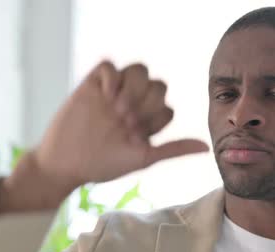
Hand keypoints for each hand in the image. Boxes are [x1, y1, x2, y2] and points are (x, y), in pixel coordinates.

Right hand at [35, 60, 208, 187]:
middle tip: (125, 121)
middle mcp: (134, 104)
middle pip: (157, 86)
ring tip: (115, 108)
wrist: (67, 164)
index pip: (166, 108)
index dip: (155, 119)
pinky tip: (104, 95)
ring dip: (132, 88)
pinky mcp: (92, 85)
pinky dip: (110, 76)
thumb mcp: (144, 158)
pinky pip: (108, 65)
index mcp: (147, 121)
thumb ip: (175, 149)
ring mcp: (114, 93)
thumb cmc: (105, 164)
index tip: (136, 135)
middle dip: (145, 103)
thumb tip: (208, 148)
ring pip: (138, 71)